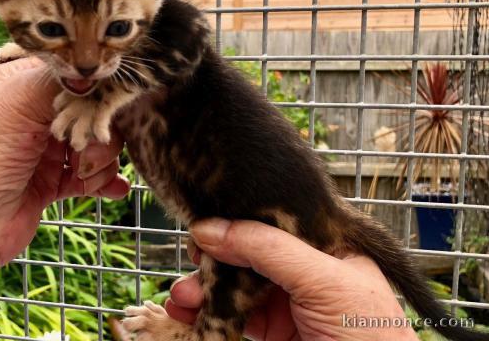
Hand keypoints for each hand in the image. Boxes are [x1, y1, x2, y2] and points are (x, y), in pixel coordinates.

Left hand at [0, 58, 128, 338]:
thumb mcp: (20, 101)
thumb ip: (64, 80)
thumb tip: (99, 74)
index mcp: (25, 87)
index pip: (76, 77)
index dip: (94, 93)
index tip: (95, 108)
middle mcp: (38, 117)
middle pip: (96, 113)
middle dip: (99, 133)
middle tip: (79, 150)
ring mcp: (47, 151)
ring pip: (100, 146)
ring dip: (102, 162)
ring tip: (82, 176)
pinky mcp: (55, 183)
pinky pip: (94, 177)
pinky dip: (107, 182)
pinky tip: (114, 188)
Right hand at [165, 219, 417, 340]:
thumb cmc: (370, 335)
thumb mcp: (323, 279)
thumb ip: (268, 248)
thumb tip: (210, 228)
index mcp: (324, 243)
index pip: (272, 222)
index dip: (236, 222)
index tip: (203, 227)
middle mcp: (304, 268)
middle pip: (248, 252)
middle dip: (214, 259)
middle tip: (190, 264)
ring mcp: (287, 301)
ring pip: (235, 285)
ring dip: (204, 289)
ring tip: (181, 299)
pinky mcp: (274, 332)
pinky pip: (234, 316)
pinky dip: (210, 315)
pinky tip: (190, 315)